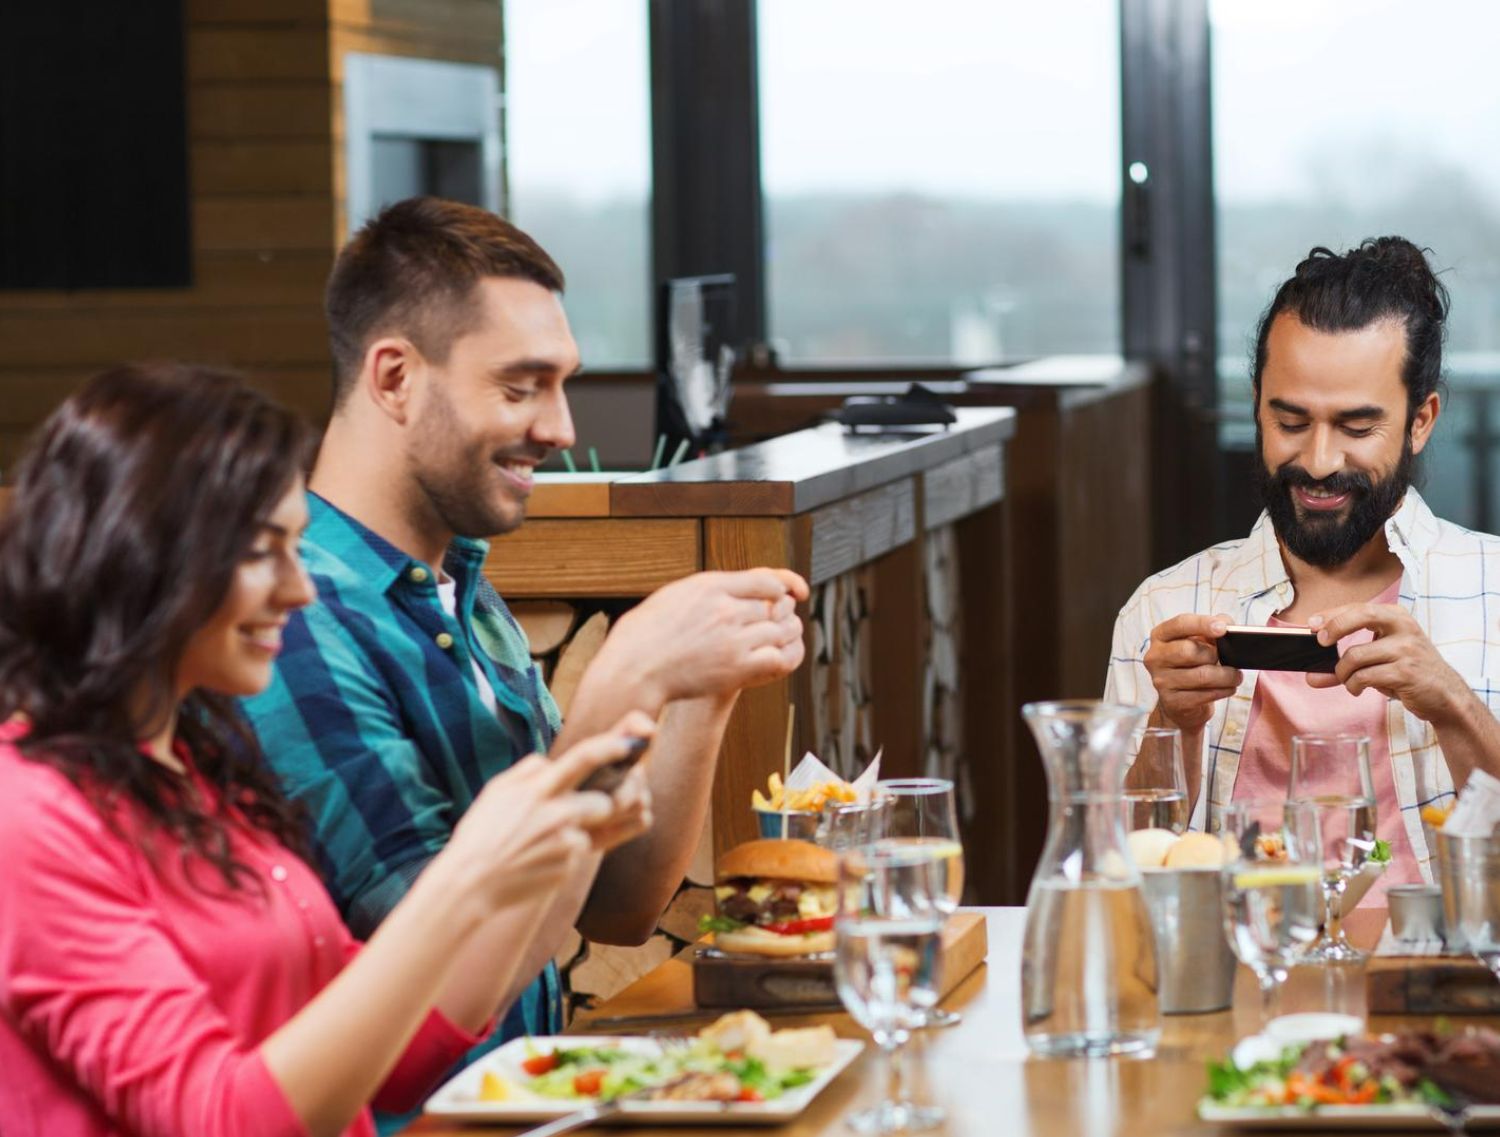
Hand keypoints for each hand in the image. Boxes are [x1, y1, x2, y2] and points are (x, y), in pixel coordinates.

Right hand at [441, 713, 657, 909]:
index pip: (582, 758)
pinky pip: (577, 856)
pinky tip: (537, 862)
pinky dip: (563, 858)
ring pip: (591, 830)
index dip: (609, 747)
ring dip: (577, 834)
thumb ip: (528, 770)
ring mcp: (564, 843)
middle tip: (574, 815)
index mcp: (538, 790)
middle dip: (600, 806)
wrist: (470, 882)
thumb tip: (551, 762)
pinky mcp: (567, 869)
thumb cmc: (481, 834)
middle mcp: (556, 814)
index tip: (627, 744)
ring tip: (543, 843)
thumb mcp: (497, 790)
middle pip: (604, 802)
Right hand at [601, 569, 809, 704]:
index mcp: (710, 585)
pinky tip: (773, 658)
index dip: (784, 585)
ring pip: (780, 631)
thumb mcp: (678, 593)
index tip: (790, 592)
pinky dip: (781, 657)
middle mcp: (725, 609)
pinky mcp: (736, 669)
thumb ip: (712, 587)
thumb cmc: (650, 631)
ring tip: (777, 639)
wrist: (635, 667)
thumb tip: (743, 586)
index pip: (766, 580)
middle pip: (775, 606)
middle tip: (779, 620)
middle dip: (780, 613)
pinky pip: (777, 658)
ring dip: (783, 635)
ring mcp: (732, 640)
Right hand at [1143, 613, 1241, 732]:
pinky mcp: (1171, 701)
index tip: (1223, 628)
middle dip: (1215, 655)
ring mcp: (1161, 680)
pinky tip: (1228, 688)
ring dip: (1226, 676)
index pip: (1180, 624)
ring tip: (1236, 676)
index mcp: (1160, 636)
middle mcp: (1155, 657)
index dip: (1202, 624)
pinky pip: (1204, 695)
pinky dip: (1223, 690)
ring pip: (1201, 675)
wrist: (1179, 701)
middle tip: (1229, 660)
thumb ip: (1211, 629)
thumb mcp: (1199, 642)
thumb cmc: (1192, 665)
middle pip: (1189, 650)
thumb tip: (1226, 624)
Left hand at [1306, 603, 1469, 721]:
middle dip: (1335, 627)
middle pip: (1361, 616)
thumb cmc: (1408, 671)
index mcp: (1396, 617)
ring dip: (1343, 673)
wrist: (1445, 695)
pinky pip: (1364, 677)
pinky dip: (1353, 685)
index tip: (1311, 625)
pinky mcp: (1406, 672)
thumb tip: (1310, 676)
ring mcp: (1407, 649)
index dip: (1332, 615)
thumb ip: (1347, 663)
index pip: (1358, 607)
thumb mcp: (1381, 659)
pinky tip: (1357, 689)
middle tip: (1321, 643)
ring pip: (1355, 656)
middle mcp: (1404, 628)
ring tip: (1348, 681)